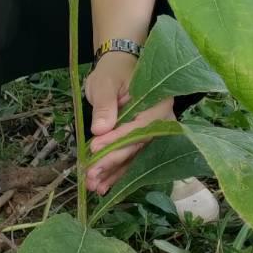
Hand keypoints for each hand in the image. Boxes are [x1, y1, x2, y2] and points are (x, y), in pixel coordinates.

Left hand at [84, 54, 173, 195]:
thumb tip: (100, 130)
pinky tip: (102, 186)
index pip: (139, 126)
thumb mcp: (105, 83)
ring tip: (93, 186)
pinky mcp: (140, 142)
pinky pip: (130, 159)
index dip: (117, 139)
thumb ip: (105, 106)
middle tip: (91, 175)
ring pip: (133, 156)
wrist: (118, 67)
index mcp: (158, 103)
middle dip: (112, 161)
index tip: (95, 147)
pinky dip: (115, 172)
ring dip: (113, 173)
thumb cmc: (114, 71)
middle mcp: (161, 122)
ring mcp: (152, 134)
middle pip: (137, 146)